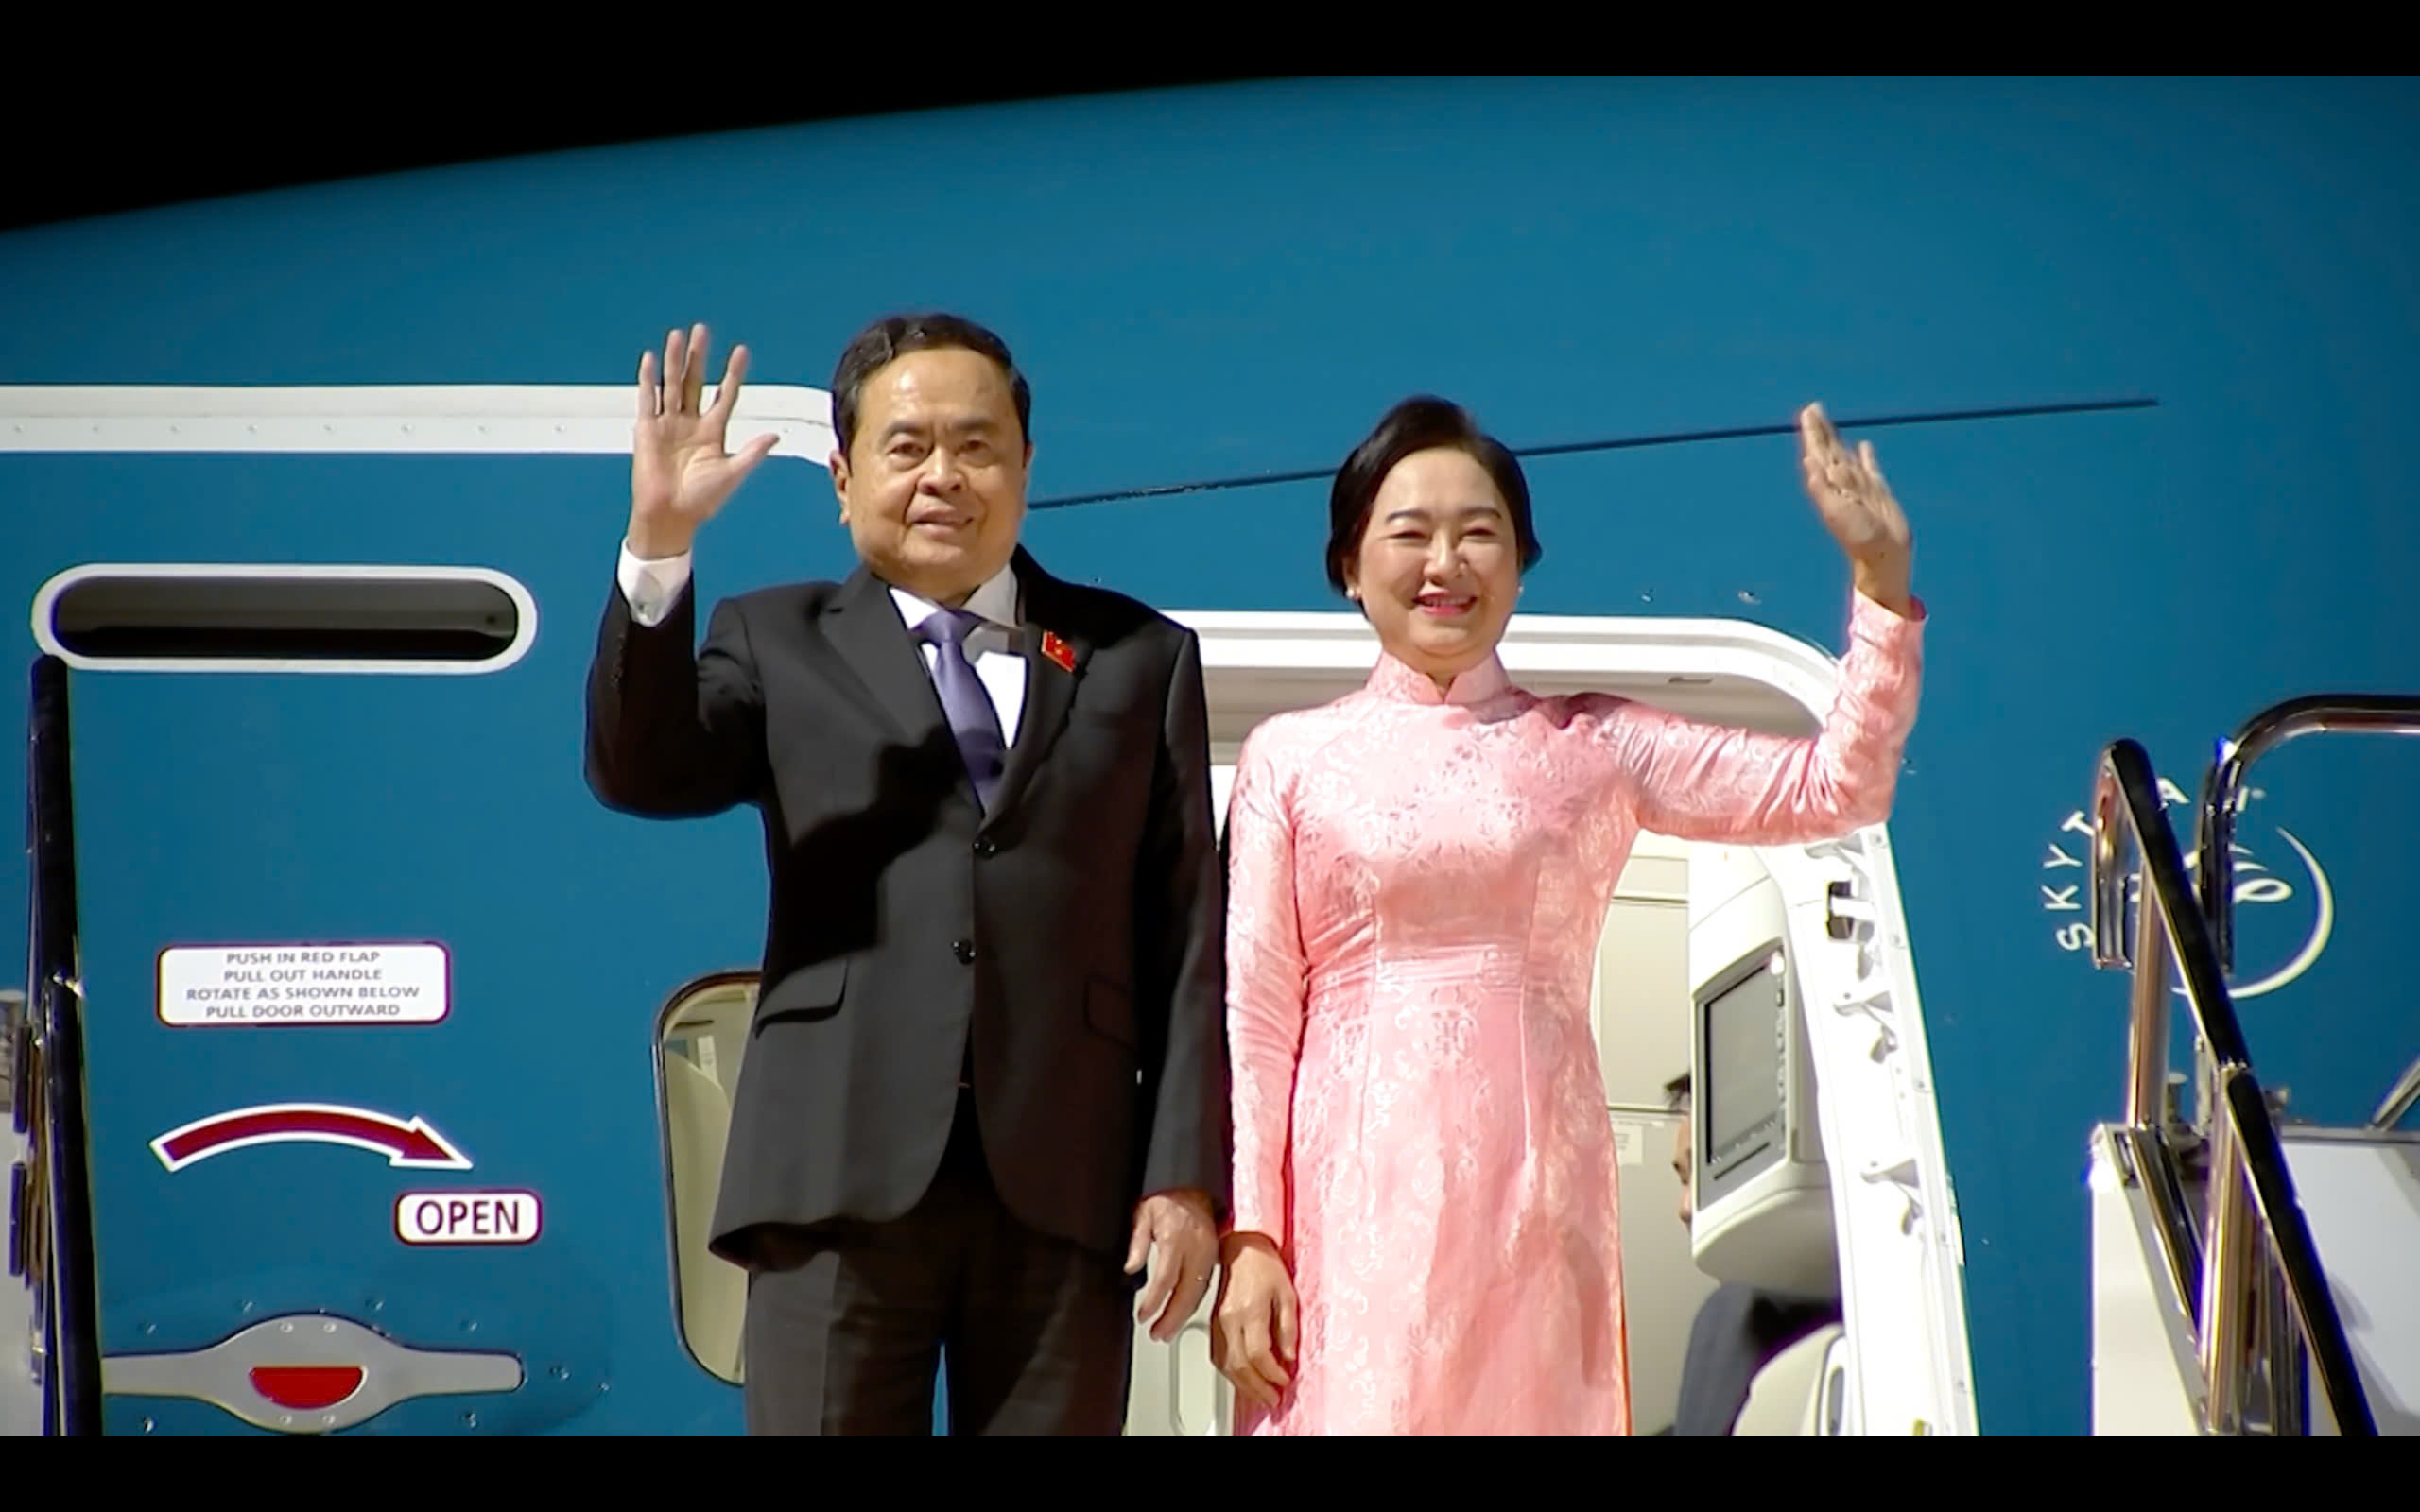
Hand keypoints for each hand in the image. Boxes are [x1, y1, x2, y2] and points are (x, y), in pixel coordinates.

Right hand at [629, 323, 780, 558]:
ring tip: (678, 336)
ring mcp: (668, 424)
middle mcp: (690, 423)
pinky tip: (651, 359)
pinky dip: (648, 379)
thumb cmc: (701, 501)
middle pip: (695, 381)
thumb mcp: (732, 474)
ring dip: (675, 360)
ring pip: (672, 384)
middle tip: (703, 331)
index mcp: (713, 432)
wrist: (671, 516)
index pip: (725, 395)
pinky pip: (648, 399)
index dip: (732, 374)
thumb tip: (776, 435)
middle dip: (699, 357)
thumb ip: (753, 452)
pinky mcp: (648, 430)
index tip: (741, 351)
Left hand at [1126, 1188, 1217, 1343]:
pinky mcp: (1215, 1258)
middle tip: (1157, 1335)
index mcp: (1177, 1238)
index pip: (1167, 1278)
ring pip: (1199, 1294)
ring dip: (1183, 1317)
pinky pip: (1205, 1287)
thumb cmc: (1167, 1201)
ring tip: (1166, 1333)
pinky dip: (1192, 1306)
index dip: (1154, 1301)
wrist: (1196, 1189)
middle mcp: (1197, 1249)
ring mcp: (1209, 1255)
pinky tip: (1181, 1316)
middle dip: (1172, 1318)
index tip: (1143, 1316)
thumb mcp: (1144, 1213)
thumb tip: (1131, 1268)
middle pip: (1187, 1292)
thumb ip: (1138, 1242)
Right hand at [1211, 1233, 1297, 1411]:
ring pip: (1225, 1365)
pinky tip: (1243, 1380)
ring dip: (1243, 1386)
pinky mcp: (1214, 1324)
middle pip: (1239, 1365)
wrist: (1241, 1249)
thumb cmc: (1266, 1267)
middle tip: (1272, 1399)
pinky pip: (1218, 1357)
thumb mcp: (1288, 1294)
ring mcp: (1218, 1323)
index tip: (1285, 1380)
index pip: (1257, 1353)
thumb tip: (1288, 1356)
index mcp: (1250, 1310)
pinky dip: (1231, 1374)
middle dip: (1257, 1388)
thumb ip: (1288, 1328)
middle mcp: (1230, 1319)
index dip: (1272, 1373)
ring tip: (1260, 1396)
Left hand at [1798, 402, 1913, 613]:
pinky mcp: (1878, 490)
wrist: (1884, 555)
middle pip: (1829, 450)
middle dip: (1820, 430)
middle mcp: (1843, 483)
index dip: (1812, 434)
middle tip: (1813, 408)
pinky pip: (1870, 467)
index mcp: (1830, 486)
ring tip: (1829, 423)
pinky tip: (1863, 446)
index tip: (1807, 414)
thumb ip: (1822, 490)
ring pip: (1846, 455)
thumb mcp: (1837, 514)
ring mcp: (1860, 486)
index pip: (1818, 453)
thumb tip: (1809, 464)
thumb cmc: (1860, 538)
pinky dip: (1865, 456)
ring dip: (1837, 439)